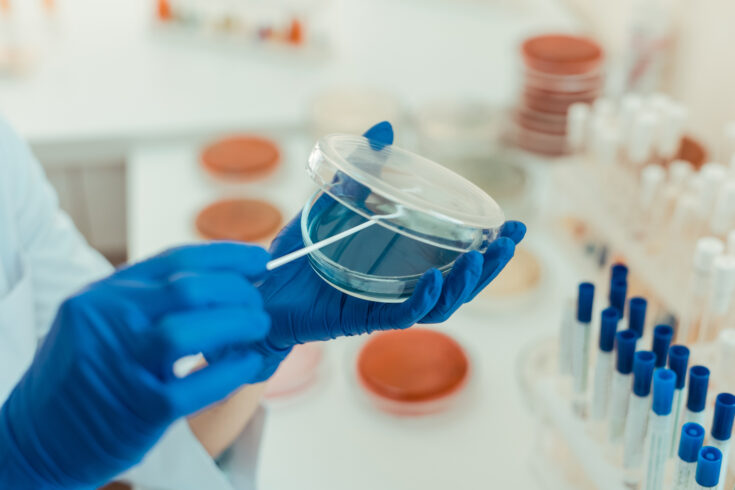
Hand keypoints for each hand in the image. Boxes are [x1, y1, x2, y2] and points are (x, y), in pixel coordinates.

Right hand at [0, 243, 271, 488]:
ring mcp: (121, 364)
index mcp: (105, 295)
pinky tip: (248, 364)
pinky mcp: (137, 408)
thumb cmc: (82, 377)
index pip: (176, 260)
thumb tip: (220, 283)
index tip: (259, 260)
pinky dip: (231, 372)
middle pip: (190, 289)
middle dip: (238, 292)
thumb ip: (149, 301)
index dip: (227, 256)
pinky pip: (195, 385)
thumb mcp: (101, 322)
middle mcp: (109, 321)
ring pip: (190, 330)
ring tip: (258, 328)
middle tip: (258, 304)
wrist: (36, 437)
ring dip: (237, 324)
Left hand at [257, 122, 525, 350]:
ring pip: (442, 301)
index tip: (512, 225)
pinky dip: (424, 298)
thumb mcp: (332, 201)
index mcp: (402, 259)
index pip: (454, 253)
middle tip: (510, 240)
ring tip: (480, 257)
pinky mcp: (366, 318)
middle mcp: (401, 283)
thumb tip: (385, 126)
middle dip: (490, 263)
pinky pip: (405, 312)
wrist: (261, 287)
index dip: (487, 243)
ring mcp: (387, 301)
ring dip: (467, 281)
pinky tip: (435, 278)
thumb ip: (360, 170)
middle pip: (459, 280)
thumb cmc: (299, 248)